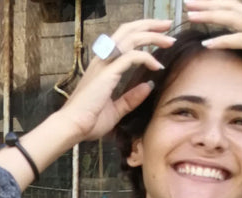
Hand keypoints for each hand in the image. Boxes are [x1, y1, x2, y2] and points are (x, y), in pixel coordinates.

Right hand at [60, 19, 174, 141]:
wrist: (72, 127)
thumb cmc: (88, 122)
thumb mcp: (115, 111)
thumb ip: (130, 99)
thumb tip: (148, 86)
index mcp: (103, 66)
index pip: (123, 39)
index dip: (142, 33)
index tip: (160, 35)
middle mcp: (103, 60)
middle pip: (128, 30)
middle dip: (150, 25)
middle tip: (168, 25)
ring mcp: (104, 65)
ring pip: (132, 38)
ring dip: (153, 36)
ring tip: (169, 39)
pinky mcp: (107, 73)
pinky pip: (132, 56)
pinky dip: (147, 57)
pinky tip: (157, 66)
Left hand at [184, 0, 241, 95]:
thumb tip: (239, 61)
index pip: (236, 10)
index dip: (217, 6)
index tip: (198, 6)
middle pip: (232, 8)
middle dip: (209, 4)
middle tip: (188, 3)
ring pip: (233, 19)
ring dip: (211, 16)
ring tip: (191, 16)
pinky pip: (240, 40)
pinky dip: (223, 41)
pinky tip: (207, 44)